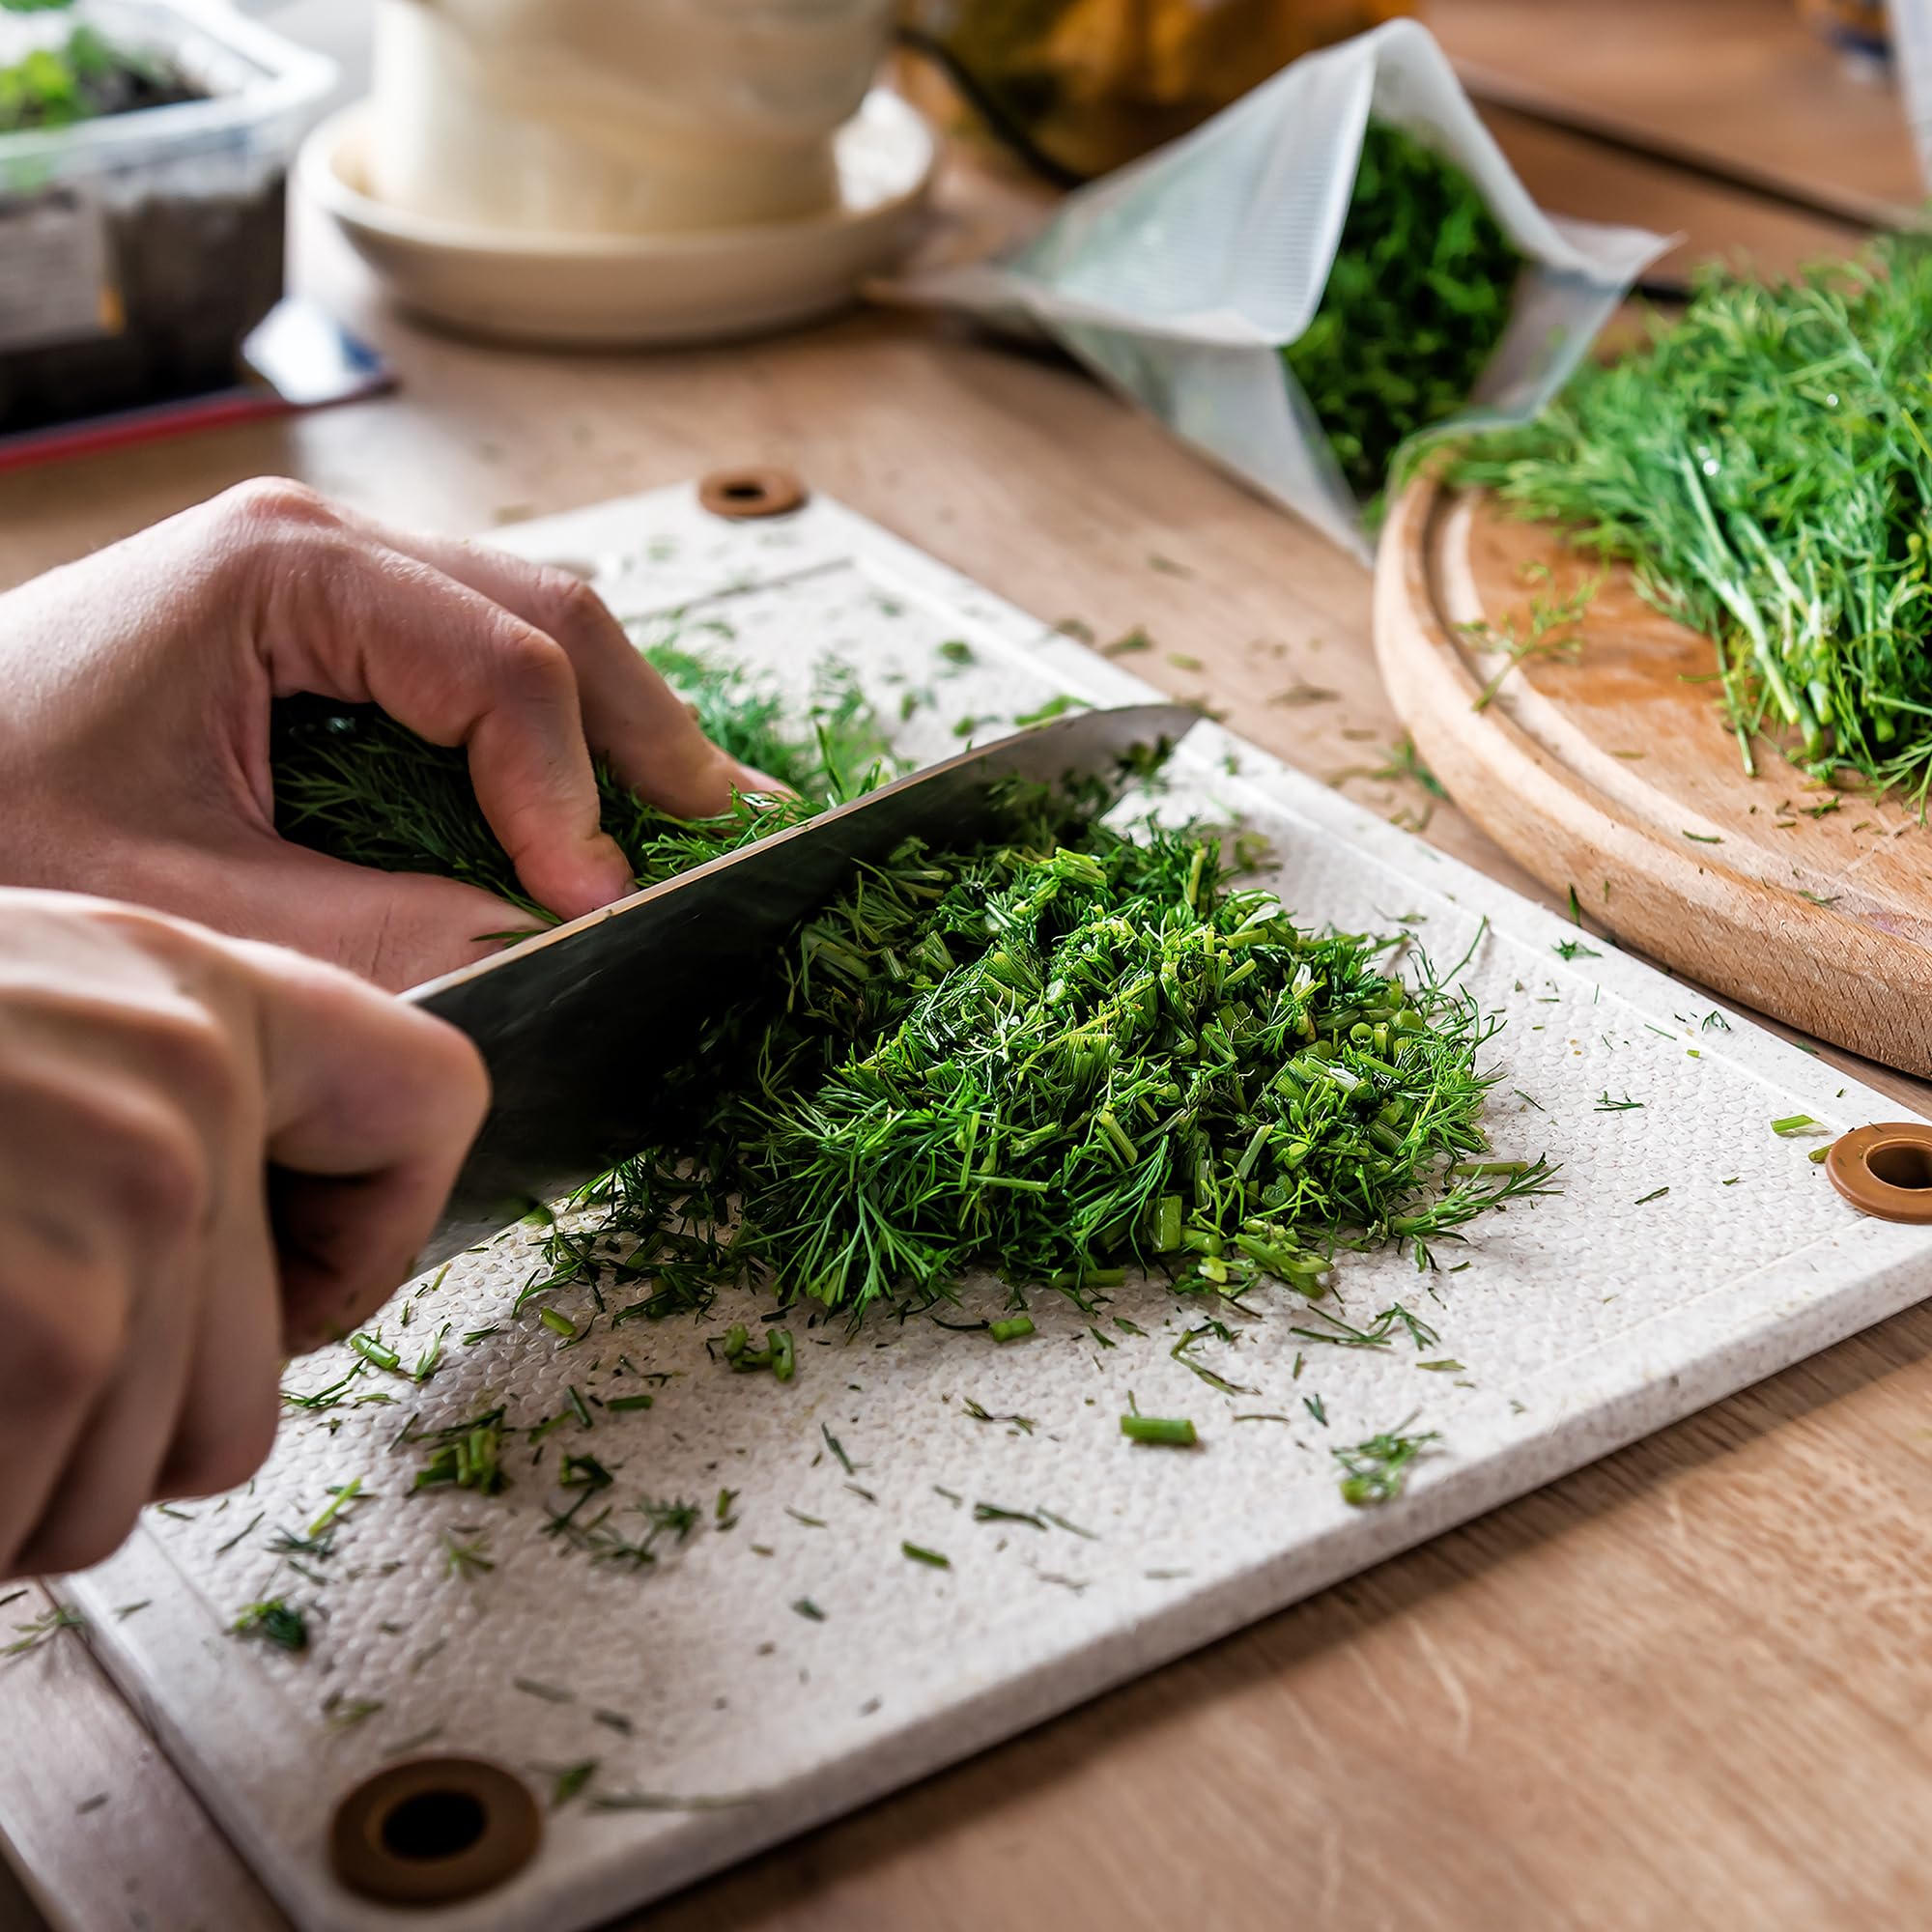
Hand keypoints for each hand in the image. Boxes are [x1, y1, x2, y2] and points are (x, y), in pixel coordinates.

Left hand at [0, 479, 771, 989]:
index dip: (572, 793)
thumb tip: (543, 946)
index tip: (596, 906)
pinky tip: (590, 799)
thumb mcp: (187, 895)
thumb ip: (379, 930)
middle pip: (549, 615)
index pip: (505, 664)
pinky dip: (547, 737)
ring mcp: (322, 579)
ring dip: (611, 730)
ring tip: (688, 818)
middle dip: (643, 733)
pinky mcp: (316, 631)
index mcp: (286, 568)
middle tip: (726, 832)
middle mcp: (320, 544)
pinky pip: (473, 665)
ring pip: (528, 629)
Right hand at [0, 889, 486, 1579]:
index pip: (430, 1099)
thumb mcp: (13, 1021)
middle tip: (6, 1349)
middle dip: (127, 1414)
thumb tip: (258, 1240)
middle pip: (267, 1362)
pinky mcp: (64, 1324)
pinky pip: (55, 1515)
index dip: (372, 1233)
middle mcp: (194, 1078)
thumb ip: (151, 1097)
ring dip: (36, 1467)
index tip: (289, 1287)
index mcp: (195, 992)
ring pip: (164, 1461)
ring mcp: (140, 1198)